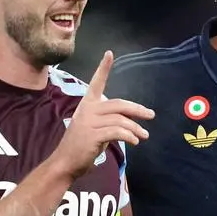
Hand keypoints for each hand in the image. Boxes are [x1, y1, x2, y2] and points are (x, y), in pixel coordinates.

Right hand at [54, 51, 154, 177]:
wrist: (66, 162)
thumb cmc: (82, 145)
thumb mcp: (94, 127)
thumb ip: (108, 119)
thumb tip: (131, 121)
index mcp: (87, 104)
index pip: (96, 82)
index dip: (103, 68)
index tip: (109, 53)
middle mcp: (88, 109)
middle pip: (119, 104)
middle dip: (137, 110)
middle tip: (151, 115)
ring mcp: (89, 122)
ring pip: (121, 120)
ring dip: (136, 128)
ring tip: (144, 136)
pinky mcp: (93, 135)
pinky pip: (118, 132)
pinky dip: (130, 136)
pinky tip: (135, 141)